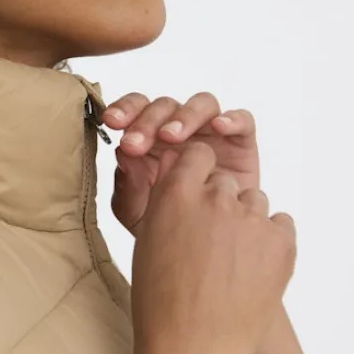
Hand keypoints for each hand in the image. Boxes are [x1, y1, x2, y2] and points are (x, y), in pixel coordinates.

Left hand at [103, 93, 259, 236]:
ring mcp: (210, 132)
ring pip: (201, 104)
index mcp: (150, 137)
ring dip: (184, 116)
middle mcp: (180, 128)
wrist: (209, 249)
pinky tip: (219, 127)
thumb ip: (127, 185)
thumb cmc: (167, 225)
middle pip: (165, 106)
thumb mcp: (137, 212)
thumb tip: (121, 154)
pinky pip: (242, 119)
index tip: (111, 122)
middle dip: (147, 121)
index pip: (136, 109)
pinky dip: (232, 119)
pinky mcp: (241, 141)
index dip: (124, 109)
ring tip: (171, 136)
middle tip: (136, 143)